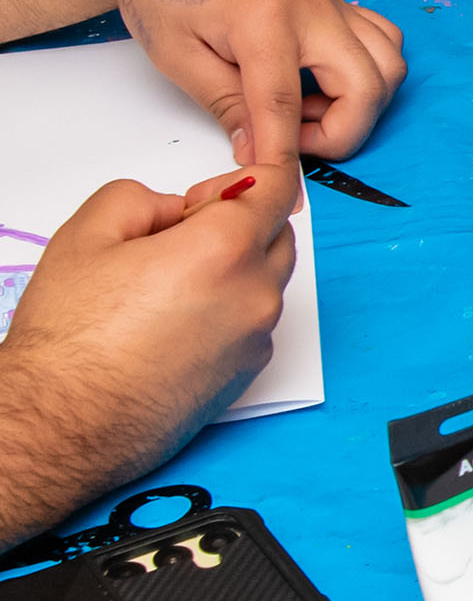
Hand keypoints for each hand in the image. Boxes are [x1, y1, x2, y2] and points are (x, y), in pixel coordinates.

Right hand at [0, 166, 299, 549]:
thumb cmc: (72, 339)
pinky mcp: (250, 372)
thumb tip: (180, 207)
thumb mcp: (89, 232)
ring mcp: (257, 337)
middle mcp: (255, 294)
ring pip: (266, 279)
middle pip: (277, 234)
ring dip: (234, 267)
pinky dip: (230, 308)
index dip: (245, 181)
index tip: (212, 192)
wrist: (67, 419)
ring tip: (165, 283)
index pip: (277, 189)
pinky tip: (174, 321)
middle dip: (239, 223)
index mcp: (224, 250)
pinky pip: (254, 321)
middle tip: (175, 237)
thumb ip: (145, 197)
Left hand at [106, 0, 405, 164]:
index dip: (281, 152)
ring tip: (309, 111)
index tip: (273, 181)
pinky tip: (323, 83)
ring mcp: (331, 4)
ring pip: (389, 64)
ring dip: (361, 103)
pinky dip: (369, 72)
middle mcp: (312, 9)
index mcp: (264, 18)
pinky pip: (383, 41)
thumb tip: (257, 150)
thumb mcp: (177, 54)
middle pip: (365, 86)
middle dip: (339, 131)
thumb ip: (224, 105)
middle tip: (290, 141)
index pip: (284, 104)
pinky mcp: (336, 4)